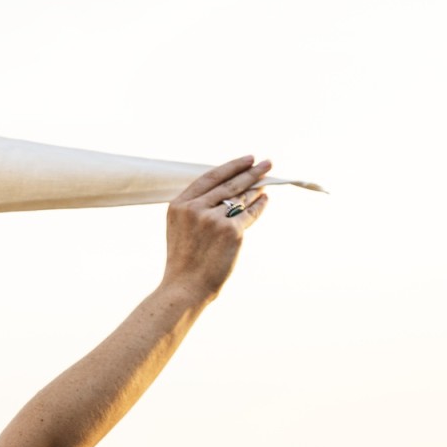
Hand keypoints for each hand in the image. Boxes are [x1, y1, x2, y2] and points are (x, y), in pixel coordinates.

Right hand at [161, 156, 270, 304]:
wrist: (185, 287)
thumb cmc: (185, 260)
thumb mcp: (181, 227)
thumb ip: (197, 207)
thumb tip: (230, 189)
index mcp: (179, 205)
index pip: (210, 177)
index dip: (231, 166)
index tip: (247, 159)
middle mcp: (195, 209)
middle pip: (229, 184)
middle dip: (251, 171)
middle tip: (267, 163)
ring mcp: (213, 219)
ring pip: (240, 198)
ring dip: (256, 188)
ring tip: (266, 181)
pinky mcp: (230, 231)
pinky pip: (249, 214)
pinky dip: (259, 205)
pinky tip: (265, 199)